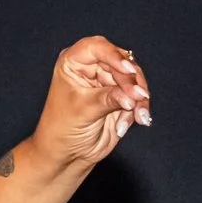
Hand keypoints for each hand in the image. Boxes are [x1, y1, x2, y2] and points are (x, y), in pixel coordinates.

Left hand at [30, 36, 150, 168]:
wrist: (67, 154)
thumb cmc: (62, 129)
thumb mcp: (83, 110)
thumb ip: (109, 98)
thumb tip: (133, 95)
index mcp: (73, 63)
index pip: (96, 48)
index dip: (114, 56)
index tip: (128, 70)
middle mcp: (91, 67)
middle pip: (122, 63)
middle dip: (132, 83)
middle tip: (137, 99)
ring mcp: (107, 81)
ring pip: (135, 80)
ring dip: (139, 99)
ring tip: (138, 117)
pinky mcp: (121, 97)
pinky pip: (138, 97)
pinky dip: (138, 109)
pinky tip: (129, 125)